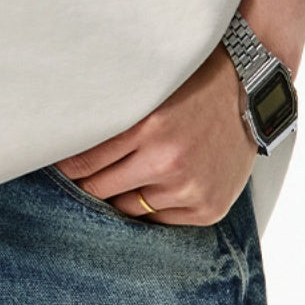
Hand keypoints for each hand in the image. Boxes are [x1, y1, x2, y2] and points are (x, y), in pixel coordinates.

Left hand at [52, 44, 257, 225]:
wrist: (250, 93)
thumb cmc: (193, 84)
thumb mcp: (149, 88)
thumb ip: (113, 111)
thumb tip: (66, 130)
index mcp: (147, 126)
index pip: (85, 160)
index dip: (65, 167)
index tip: (54, 166)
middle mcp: (167, 160)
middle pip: (101, 189)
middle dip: (87, 183)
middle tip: (79, 177)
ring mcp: (189, 188)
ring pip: (128, 208)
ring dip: (121, 195)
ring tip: (122, 177)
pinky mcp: (207, 208)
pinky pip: (159, 220)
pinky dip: (152, 206)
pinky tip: (155, 186)